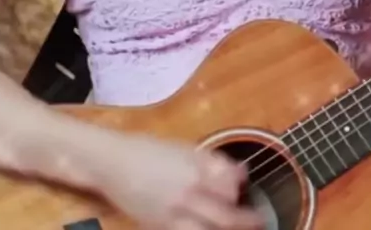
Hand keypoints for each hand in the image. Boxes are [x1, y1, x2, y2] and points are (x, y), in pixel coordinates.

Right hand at [96, 131, 263, 228]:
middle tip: (259, 222)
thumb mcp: (183, 148)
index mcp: (194, 169)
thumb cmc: (147, 149)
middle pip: (226, 217)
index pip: (231, 187)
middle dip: (247, 222)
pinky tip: (207, 229)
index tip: (246, 186)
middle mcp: (187, 195)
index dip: (241, 188)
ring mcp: (173, 216)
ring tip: (237, 229)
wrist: (111, 164)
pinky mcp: (161, 229)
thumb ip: (211, 162)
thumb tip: (240, 172)